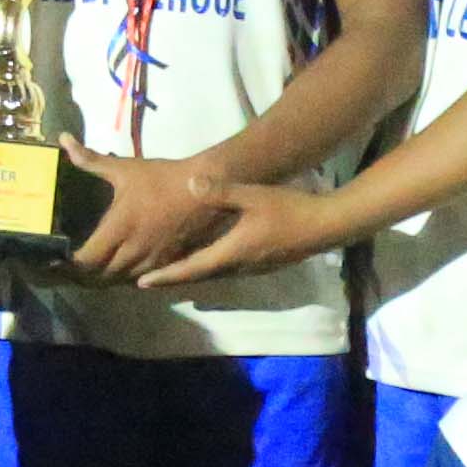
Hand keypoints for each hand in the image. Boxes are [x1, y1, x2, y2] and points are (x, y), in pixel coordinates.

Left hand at [59, 149, 239, 286]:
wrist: (205, 189)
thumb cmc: (162, 178)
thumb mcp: (124, 168)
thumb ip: (90, 159)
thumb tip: (63, 140)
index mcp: (120, 228)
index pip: (86, 260)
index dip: (68, 266)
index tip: (54, 261)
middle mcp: (134, 250)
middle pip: (99, 277)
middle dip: (80, 276)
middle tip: (65, 268)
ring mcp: (151, 261)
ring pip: (118, 281)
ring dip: (101, 279)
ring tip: (85, 271)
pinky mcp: (166, 265)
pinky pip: (138, 279)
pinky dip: (122, 277)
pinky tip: (114, 269)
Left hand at [138, 177, 343, 293]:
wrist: (324, 227)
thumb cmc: (288, 209)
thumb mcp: (253, 195)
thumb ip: (221, 192)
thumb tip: (190, 184)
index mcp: (230, 252)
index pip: (190, 269)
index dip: (165, 276)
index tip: (142, 283)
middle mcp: (237, 267)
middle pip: (198, 277)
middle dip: (173, 279)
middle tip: (147, 281)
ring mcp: (251, 268)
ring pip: (213, 276)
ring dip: (191, 275)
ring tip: (169, 272)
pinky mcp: (261, 264)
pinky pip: (227, 272)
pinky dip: (209, 270)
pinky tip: (205, 261)